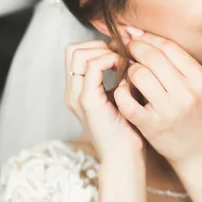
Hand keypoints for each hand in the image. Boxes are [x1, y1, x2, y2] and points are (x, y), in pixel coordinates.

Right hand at [65, 39, 143, 163]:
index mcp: (78, 91)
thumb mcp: (121, 97)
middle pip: (72, 50)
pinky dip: (109, 60)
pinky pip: (92, 67)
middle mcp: (72, 92)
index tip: (118, 53)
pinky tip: (124, 69)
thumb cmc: (127, 129)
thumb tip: (129, 54)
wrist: (124, 156)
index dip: (96, 46)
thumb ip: (118, 78)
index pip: (75, 53)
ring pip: (78, 54)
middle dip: (98, 45)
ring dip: (103, 51)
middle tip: (120, 55)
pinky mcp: (88, 101)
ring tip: (122, 62)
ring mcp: (77, 96)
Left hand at [113, 29, 201, 165]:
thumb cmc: (196, 114)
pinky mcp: (153, 126)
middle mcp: (187, 92)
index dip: (148, 38)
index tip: (135, 35)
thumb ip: (177, 63)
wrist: (201, 152)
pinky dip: (121, 92)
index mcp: (199, 78)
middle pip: (152, 57)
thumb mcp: (198, 86)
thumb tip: (144, 36)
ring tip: (130, 75)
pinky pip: (127, 101)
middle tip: (126, 49)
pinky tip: (123, 91)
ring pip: (138, 75)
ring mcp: (169, 110)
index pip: (168, 47)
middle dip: (134, 49)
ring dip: (129, 71)